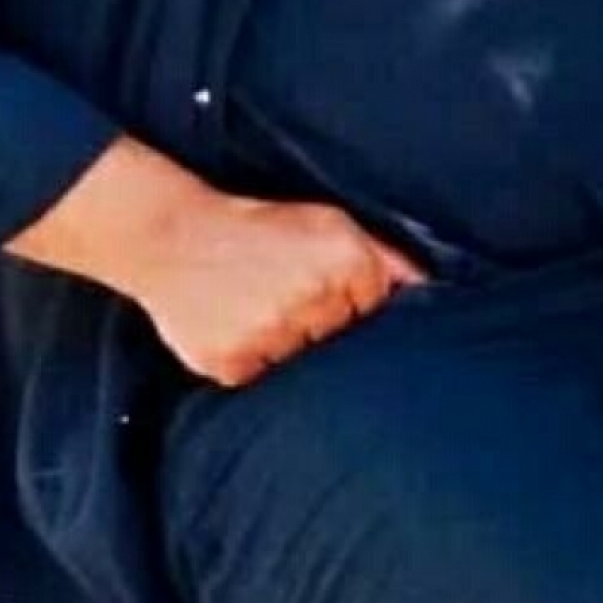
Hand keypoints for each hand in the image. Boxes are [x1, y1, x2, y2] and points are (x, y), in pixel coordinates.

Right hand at [130, 195, 426, 387]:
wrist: (173, 235)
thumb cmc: (256, 228)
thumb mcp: (325, 222)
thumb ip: (381, 257)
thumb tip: (429, 290)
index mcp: (344, 258)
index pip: (377, 311)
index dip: (352, 304)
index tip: (319, 289)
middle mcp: (315, 296)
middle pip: (343, 340)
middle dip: (321, 326)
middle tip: (281, 295)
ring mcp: (274, 333)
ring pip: (304, 364)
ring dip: (287, 346)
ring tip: (256, 308)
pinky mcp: (236, 362)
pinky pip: (263, 380)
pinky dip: (253, 360)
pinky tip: (236, 326)